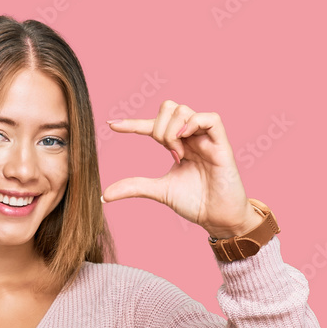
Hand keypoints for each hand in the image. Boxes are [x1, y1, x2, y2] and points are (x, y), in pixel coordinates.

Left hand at [101, 100, 264, 238]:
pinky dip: (194, 122)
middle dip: (159, 127)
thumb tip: (104, 195)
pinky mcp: (222, 145)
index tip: (112, 125)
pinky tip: (185, 139)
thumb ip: (134, 187)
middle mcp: (192, 137)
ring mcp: (207, 139)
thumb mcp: (159, 191)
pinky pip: (211, 118)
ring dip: (173, 130)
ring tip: (178, 153)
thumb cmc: (195, 203)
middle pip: (169, 108)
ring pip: (184, 110)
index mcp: (179, 144)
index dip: (132, 123)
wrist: (217, 219)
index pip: (153, 125)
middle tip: (166, 153)